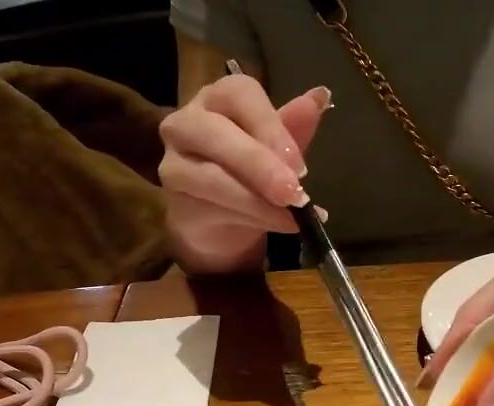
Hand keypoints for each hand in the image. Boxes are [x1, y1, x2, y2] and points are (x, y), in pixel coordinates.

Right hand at [158, 75, 330, 271]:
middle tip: (293, 190)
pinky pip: (210, 206)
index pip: (239, 92)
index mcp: (219, 98)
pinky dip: (250, 216)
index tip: (299, 162)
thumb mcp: (278, 150)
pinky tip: (277, 223)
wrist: (220, 221)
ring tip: (291, 213)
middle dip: (258, 162)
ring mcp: (173, 159)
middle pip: (215, 130)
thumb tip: (321, 96)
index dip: (269, 124)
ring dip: (255, 198)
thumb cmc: (250, 174)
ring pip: (210, 175)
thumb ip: (294, 126)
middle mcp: (188, 121)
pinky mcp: (172, 197)